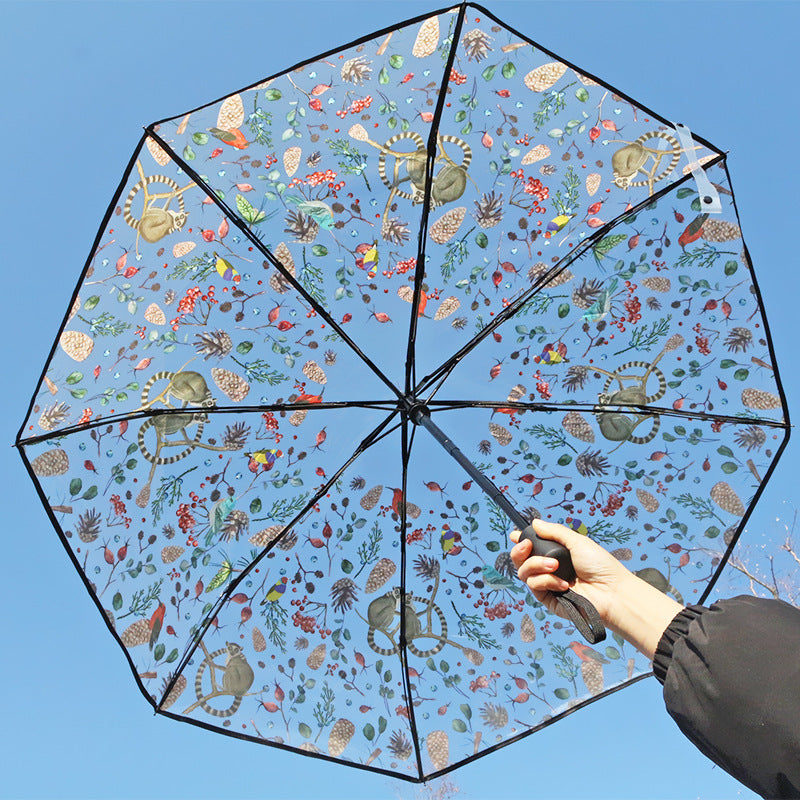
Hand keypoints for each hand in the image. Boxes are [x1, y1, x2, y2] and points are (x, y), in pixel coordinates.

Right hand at [510, 518, 683, 658]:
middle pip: (521, 560)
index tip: (515, 535)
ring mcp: (548, 585)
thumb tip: (534, 523)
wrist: (612, 592)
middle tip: (527, 545)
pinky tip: (564, 584)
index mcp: (556, 555)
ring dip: (536, 565)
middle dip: (519, 551)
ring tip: (554, 565)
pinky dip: (546, 581)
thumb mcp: (577, 542)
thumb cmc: (601, 566)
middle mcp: (549, 569)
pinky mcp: (549, 600)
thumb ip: (554, 532)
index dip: (521, 541)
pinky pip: (534, 586)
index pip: (531, 548)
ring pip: (524, 572)